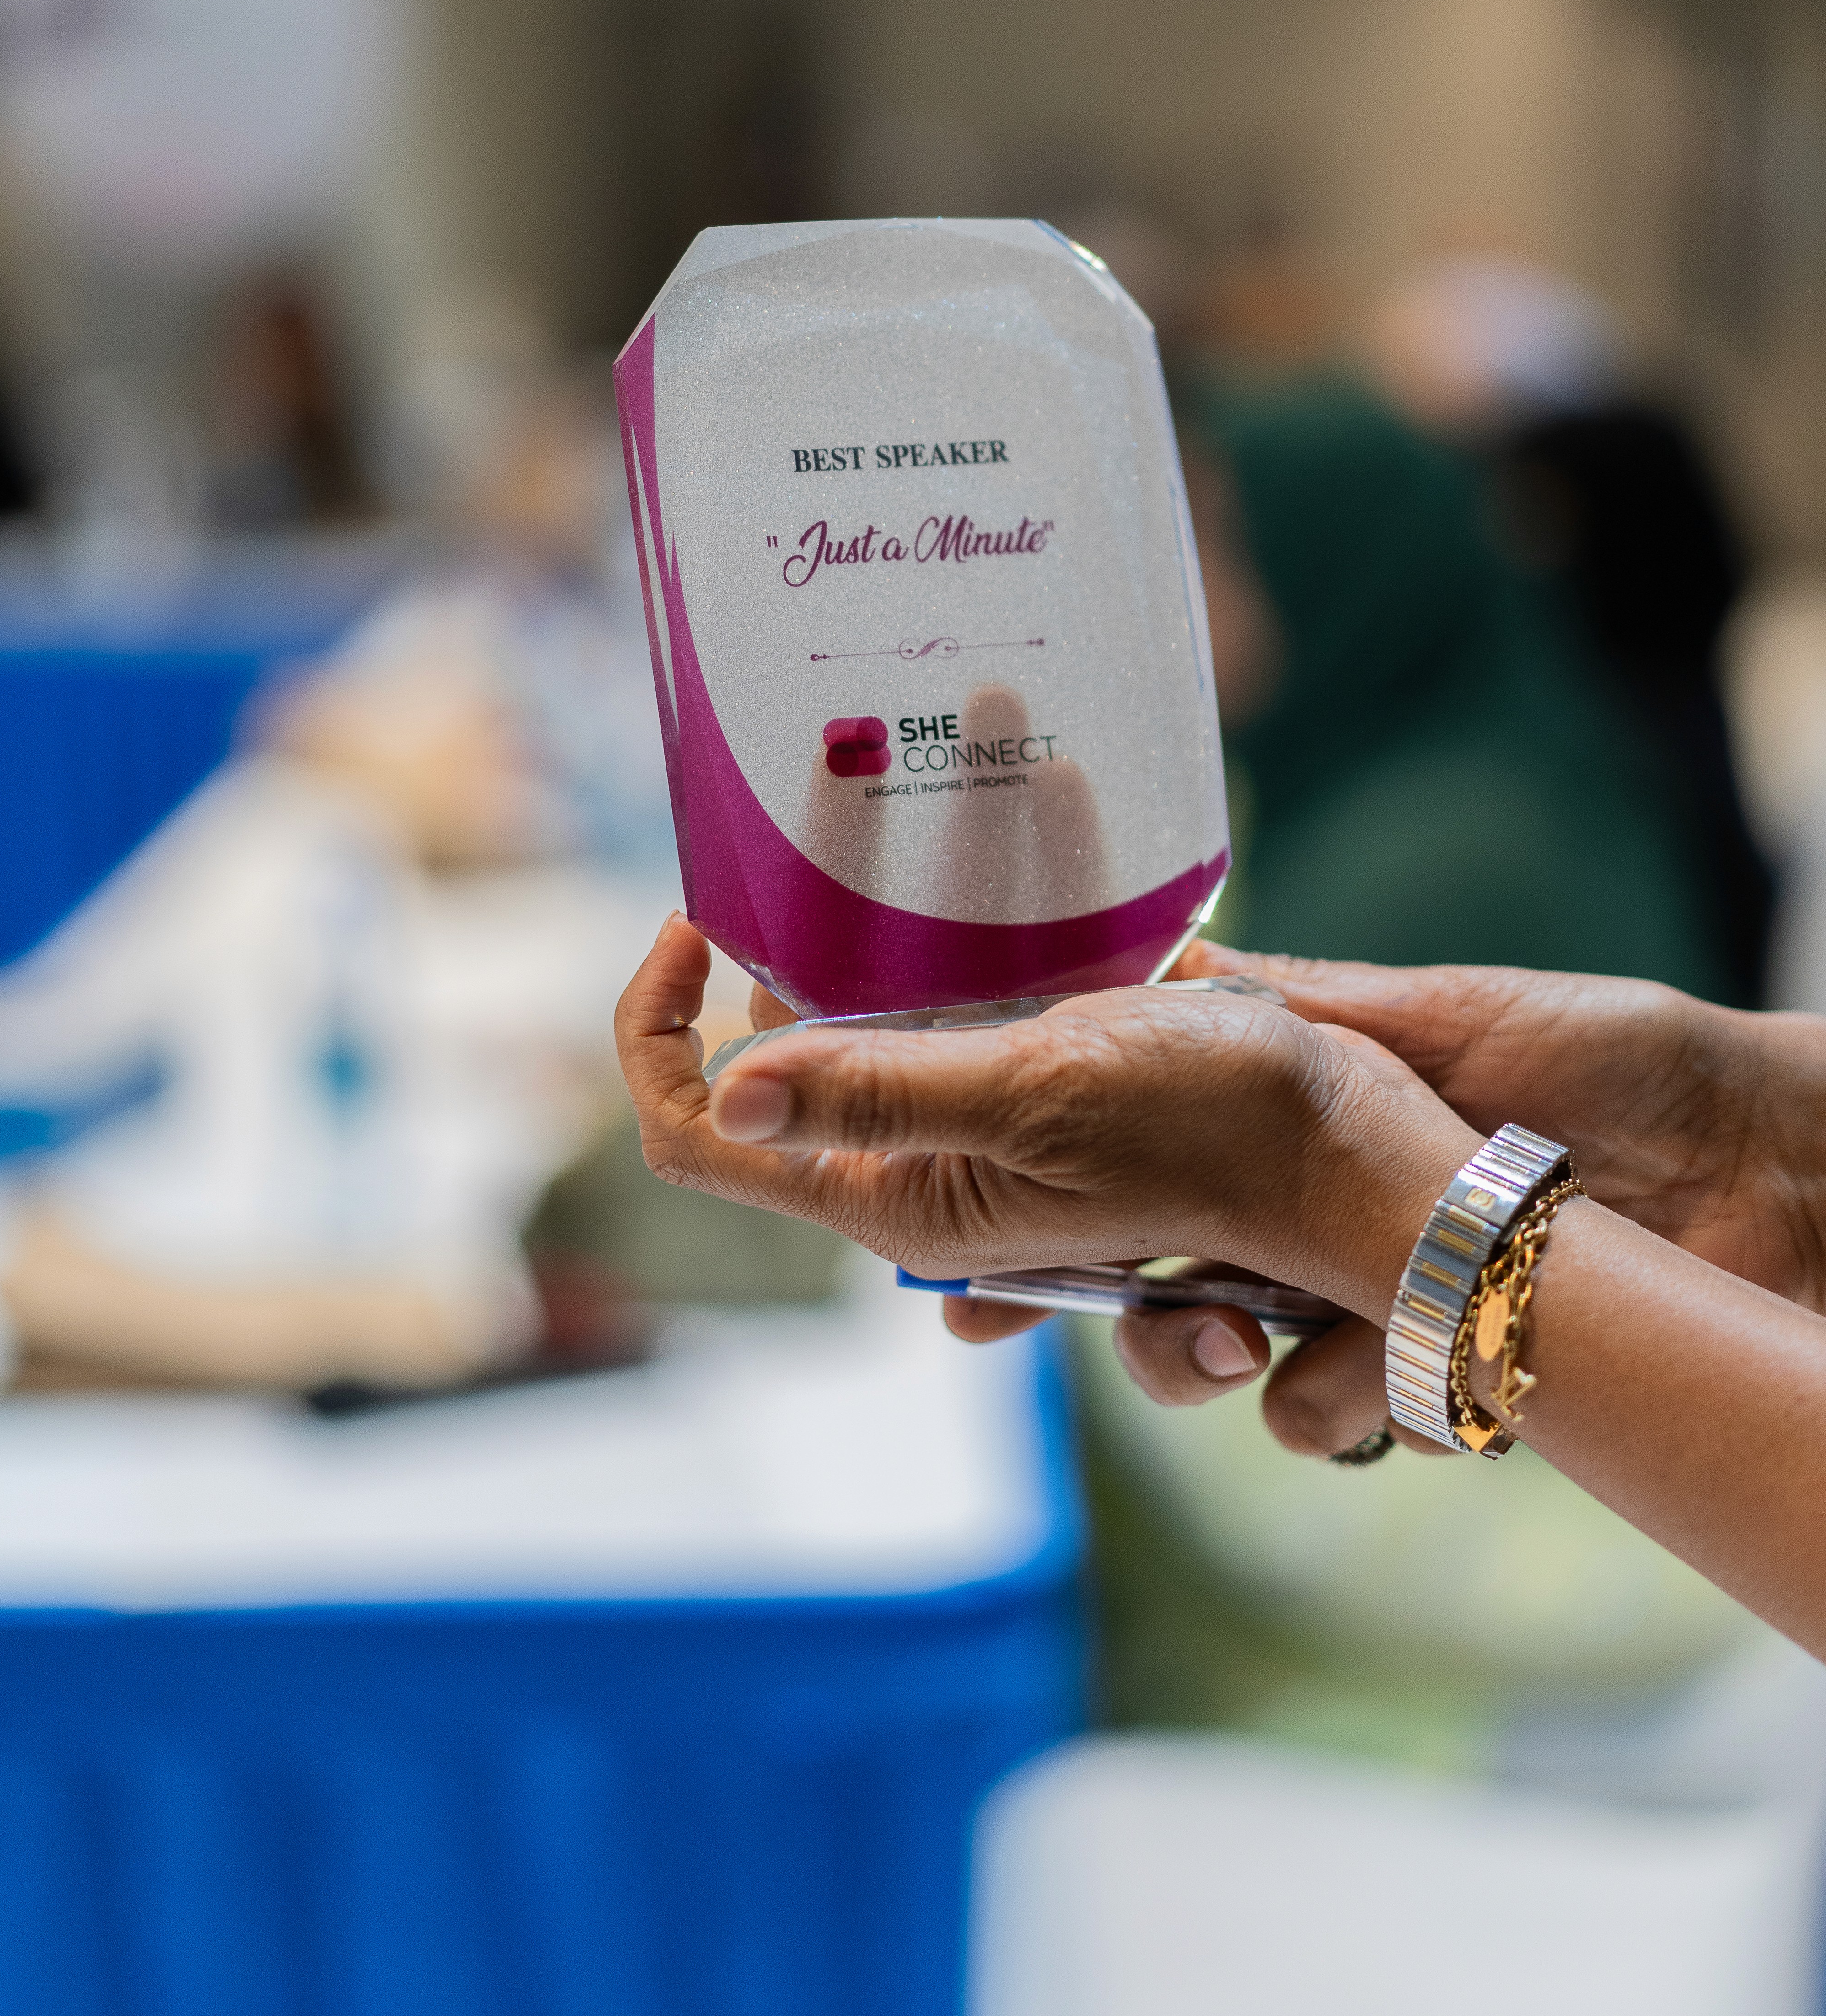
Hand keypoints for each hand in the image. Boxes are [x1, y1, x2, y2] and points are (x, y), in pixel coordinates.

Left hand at [614, 917, 1477, 1420]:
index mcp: (894, 1190)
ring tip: (912, 825)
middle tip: (832, 847)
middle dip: (789, 953)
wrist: (1358, 1140)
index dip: (657, 1034)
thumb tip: (730, 1091)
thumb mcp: (1034, 1097)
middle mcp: (925, 1164)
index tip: (693, 925)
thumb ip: (883, 1091)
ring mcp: (989, 1123)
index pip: (701, 1133)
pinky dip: (979, 929)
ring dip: (886, 927)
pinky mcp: (1053, 1078)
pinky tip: (1021, 848)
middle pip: (786, 1057)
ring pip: (881, 1015)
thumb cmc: (1206, 1128)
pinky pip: (974, 999)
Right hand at [1147, 939, 1825, 1457]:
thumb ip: (1314, 1007)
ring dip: (1268, 1368)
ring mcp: (1388, 1306)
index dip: (1086, 1204)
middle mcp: (1326, 1224)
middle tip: (1155, 1327)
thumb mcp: (1455, 1009)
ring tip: (1327, 1328)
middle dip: (1147, 1326)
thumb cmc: (1618, 1057)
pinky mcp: (1457, 1377)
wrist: (1762, 1161)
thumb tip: (1177, 971)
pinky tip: (1462, 1350)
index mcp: (1308, 1126)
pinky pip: (1369, 1421)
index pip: (1158, 1167)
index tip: (1032, 1230)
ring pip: (1259, 1380)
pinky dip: (1391, 1398)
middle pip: (1176, 1298)